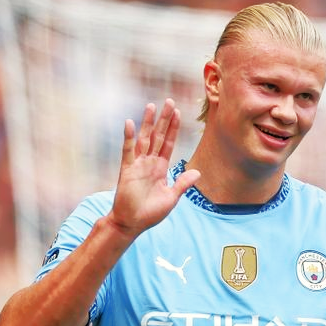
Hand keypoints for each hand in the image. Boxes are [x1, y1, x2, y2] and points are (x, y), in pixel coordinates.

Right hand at [107, 99, 199, 237]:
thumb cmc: (151, 213)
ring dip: (147, 122)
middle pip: (157, 136)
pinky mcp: (127, 170)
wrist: (132, 223)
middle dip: (163, 119)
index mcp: (161, 168)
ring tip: (151, 106)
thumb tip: (198, 172)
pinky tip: (130, 123)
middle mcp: (149, 162)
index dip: (173, 128)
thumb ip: (183, 183)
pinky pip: (128, 150)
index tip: (177, 113)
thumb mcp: (172, 197)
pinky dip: (129, 137)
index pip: (168, 143)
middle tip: (169, 101)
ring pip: (144, 139)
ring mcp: (138, 164)